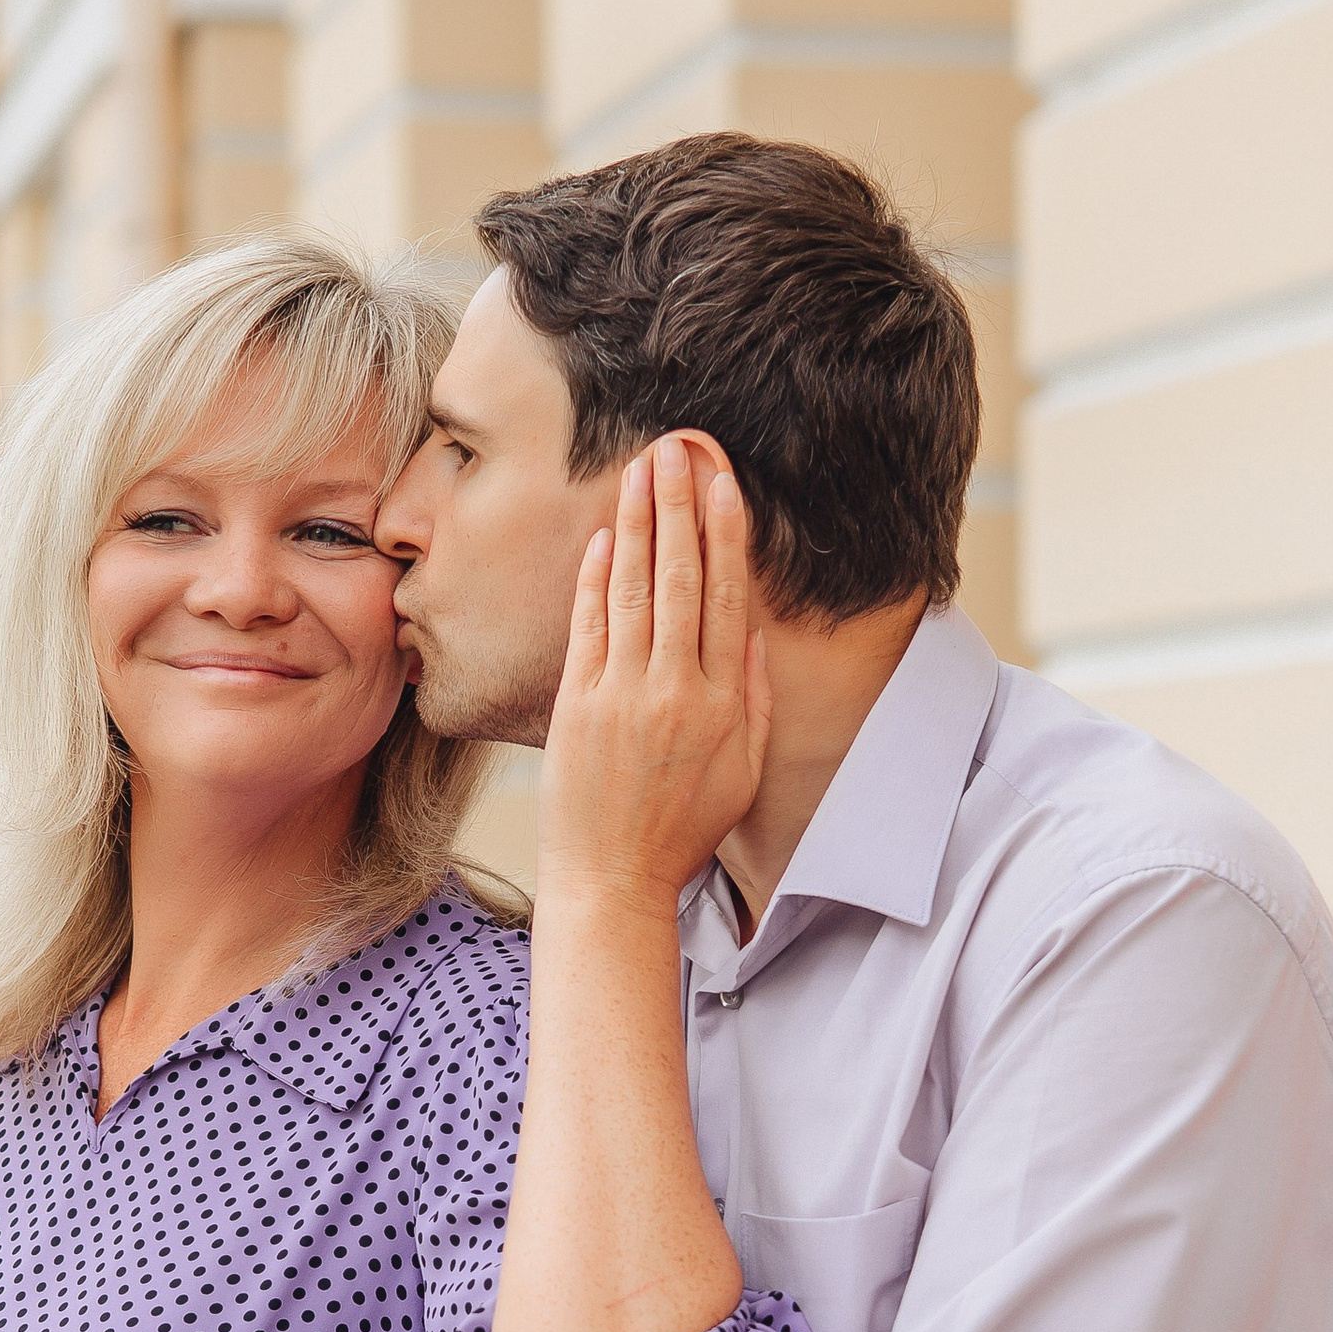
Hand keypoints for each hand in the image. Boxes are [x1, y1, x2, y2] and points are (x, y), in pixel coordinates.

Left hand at [537, 436, 768, 913]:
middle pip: (683, 581)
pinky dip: (597, 580)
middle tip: (676, 450)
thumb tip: (755, 636)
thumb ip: (753, 702)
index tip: (723, 484)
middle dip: (679, 509)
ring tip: (640, 472)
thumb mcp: (742, 773)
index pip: (728, 600)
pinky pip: (590, 628)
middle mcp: (676, 691)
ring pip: (636, 592)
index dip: (726, 536)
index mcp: (724, 704)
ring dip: (640, 526)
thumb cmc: (680, 833)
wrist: (612, 881)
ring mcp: (623, 696)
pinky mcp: (577, 706)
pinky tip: (606, 538)